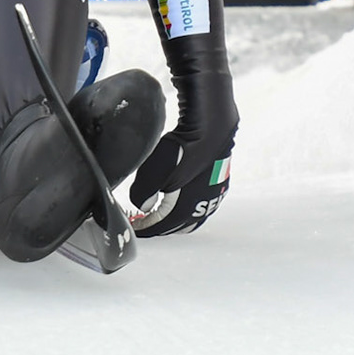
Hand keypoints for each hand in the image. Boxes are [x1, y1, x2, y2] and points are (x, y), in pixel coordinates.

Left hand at [129, 85, 236, 236]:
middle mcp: (203, 205)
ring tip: (163, 211)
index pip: (161, 226)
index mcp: (186, 208)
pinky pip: (203, 202)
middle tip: (146, 221)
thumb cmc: (184, 148)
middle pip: (179, 226)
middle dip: (162, 226)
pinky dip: (191, 206)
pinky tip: (186, 195)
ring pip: (193, 215)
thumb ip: (143, 194)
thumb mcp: (153, 172)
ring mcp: (214, 193)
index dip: (146, 228)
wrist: (212, 126)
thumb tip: (143, 206)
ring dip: (177, 217)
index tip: (134, 228)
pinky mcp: (219, 179)